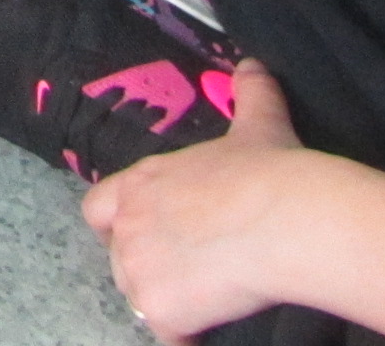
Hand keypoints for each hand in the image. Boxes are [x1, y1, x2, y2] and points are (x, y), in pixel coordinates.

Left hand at [84, 61, 321, 341]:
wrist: (288, 218)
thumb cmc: (269, 170)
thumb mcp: (256, 123)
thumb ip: (250, 93)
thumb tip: (254, 66)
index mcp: (141, 182)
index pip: (96, 208)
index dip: (117, 225)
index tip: (149, 234)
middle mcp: (128, 224)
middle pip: (118, 258)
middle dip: (147, 265)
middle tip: (191, 269)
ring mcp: (138, 268)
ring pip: (138, 296)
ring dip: (165, 299)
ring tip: (206, 295)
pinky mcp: (160, 309)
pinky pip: (166, 332)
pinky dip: (186, 333)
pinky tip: (212, 325)